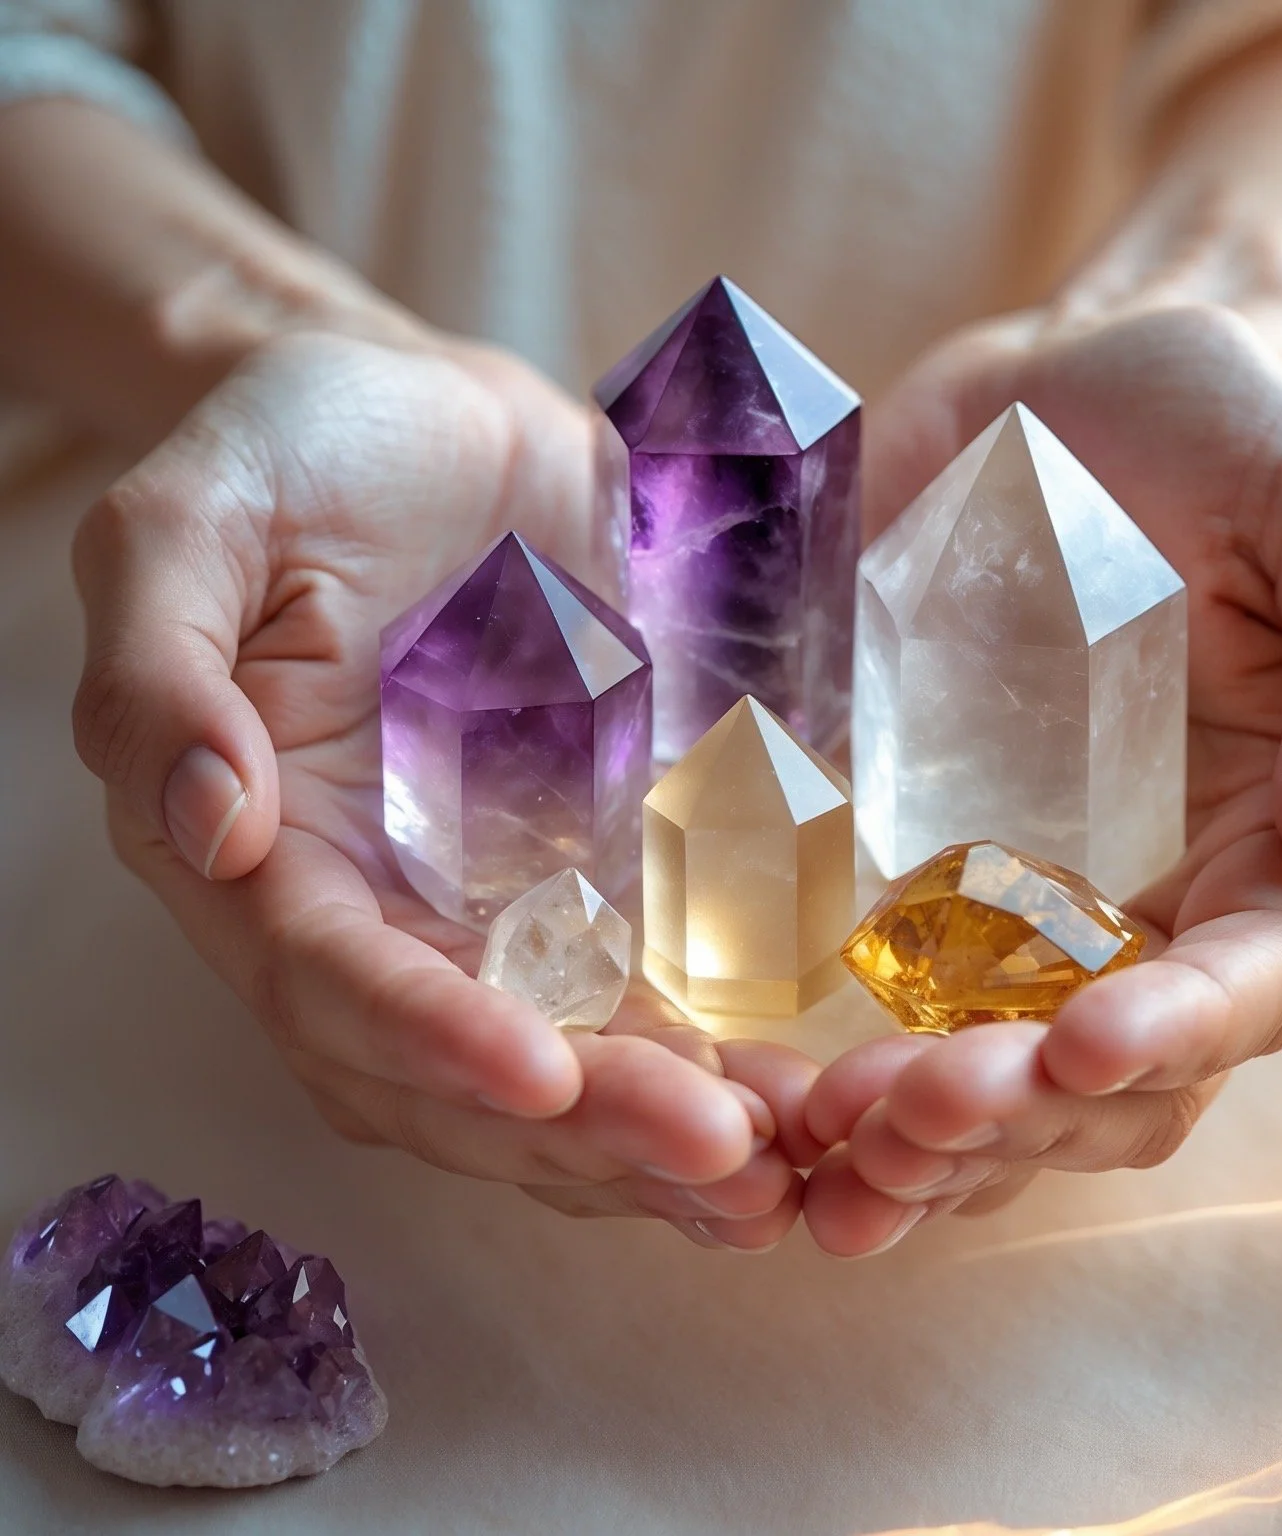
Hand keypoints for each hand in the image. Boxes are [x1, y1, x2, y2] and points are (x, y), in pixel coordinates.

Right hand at [70, 328, 812, 1250]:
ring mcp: (487, 905)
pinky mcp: (586, 876)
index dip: (429, 1037)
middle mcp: (373, 909)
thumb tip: (206, 823)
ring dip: (655, 1138)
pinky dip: (706, 1063)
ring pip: (556, 1067)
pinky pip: (640, 998)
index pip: (333, 981)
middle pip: (457, 1068)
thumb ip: (163, 666)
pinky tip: (791, 1104)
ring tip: (774, 1174)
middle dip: (583, 1128)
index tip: (541, 1074)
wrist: (436, 421)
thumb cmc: (298, 451)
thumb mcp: (193, 521)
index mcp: (264, 852)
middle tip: (721, 1155)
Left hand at [801, 304, 1281, 1255]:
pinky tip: (774, 1103)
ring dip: (923, 1136)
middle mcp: (1150, 905)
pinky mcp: (914, 872)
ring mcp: (1025, 904)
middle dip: (1018, 1114)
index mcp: (1267, 846)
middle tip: (904, 1119)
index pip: (1246, 984)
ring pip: (996, 1075)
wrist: (1054, 397)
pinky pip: (885, 1001)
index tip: (1079, 1046)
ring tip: (826, 1144)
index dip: (1174, 1033)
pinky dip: (843, 1071)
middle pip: (1108, 1074)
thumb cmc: (1216, 440)